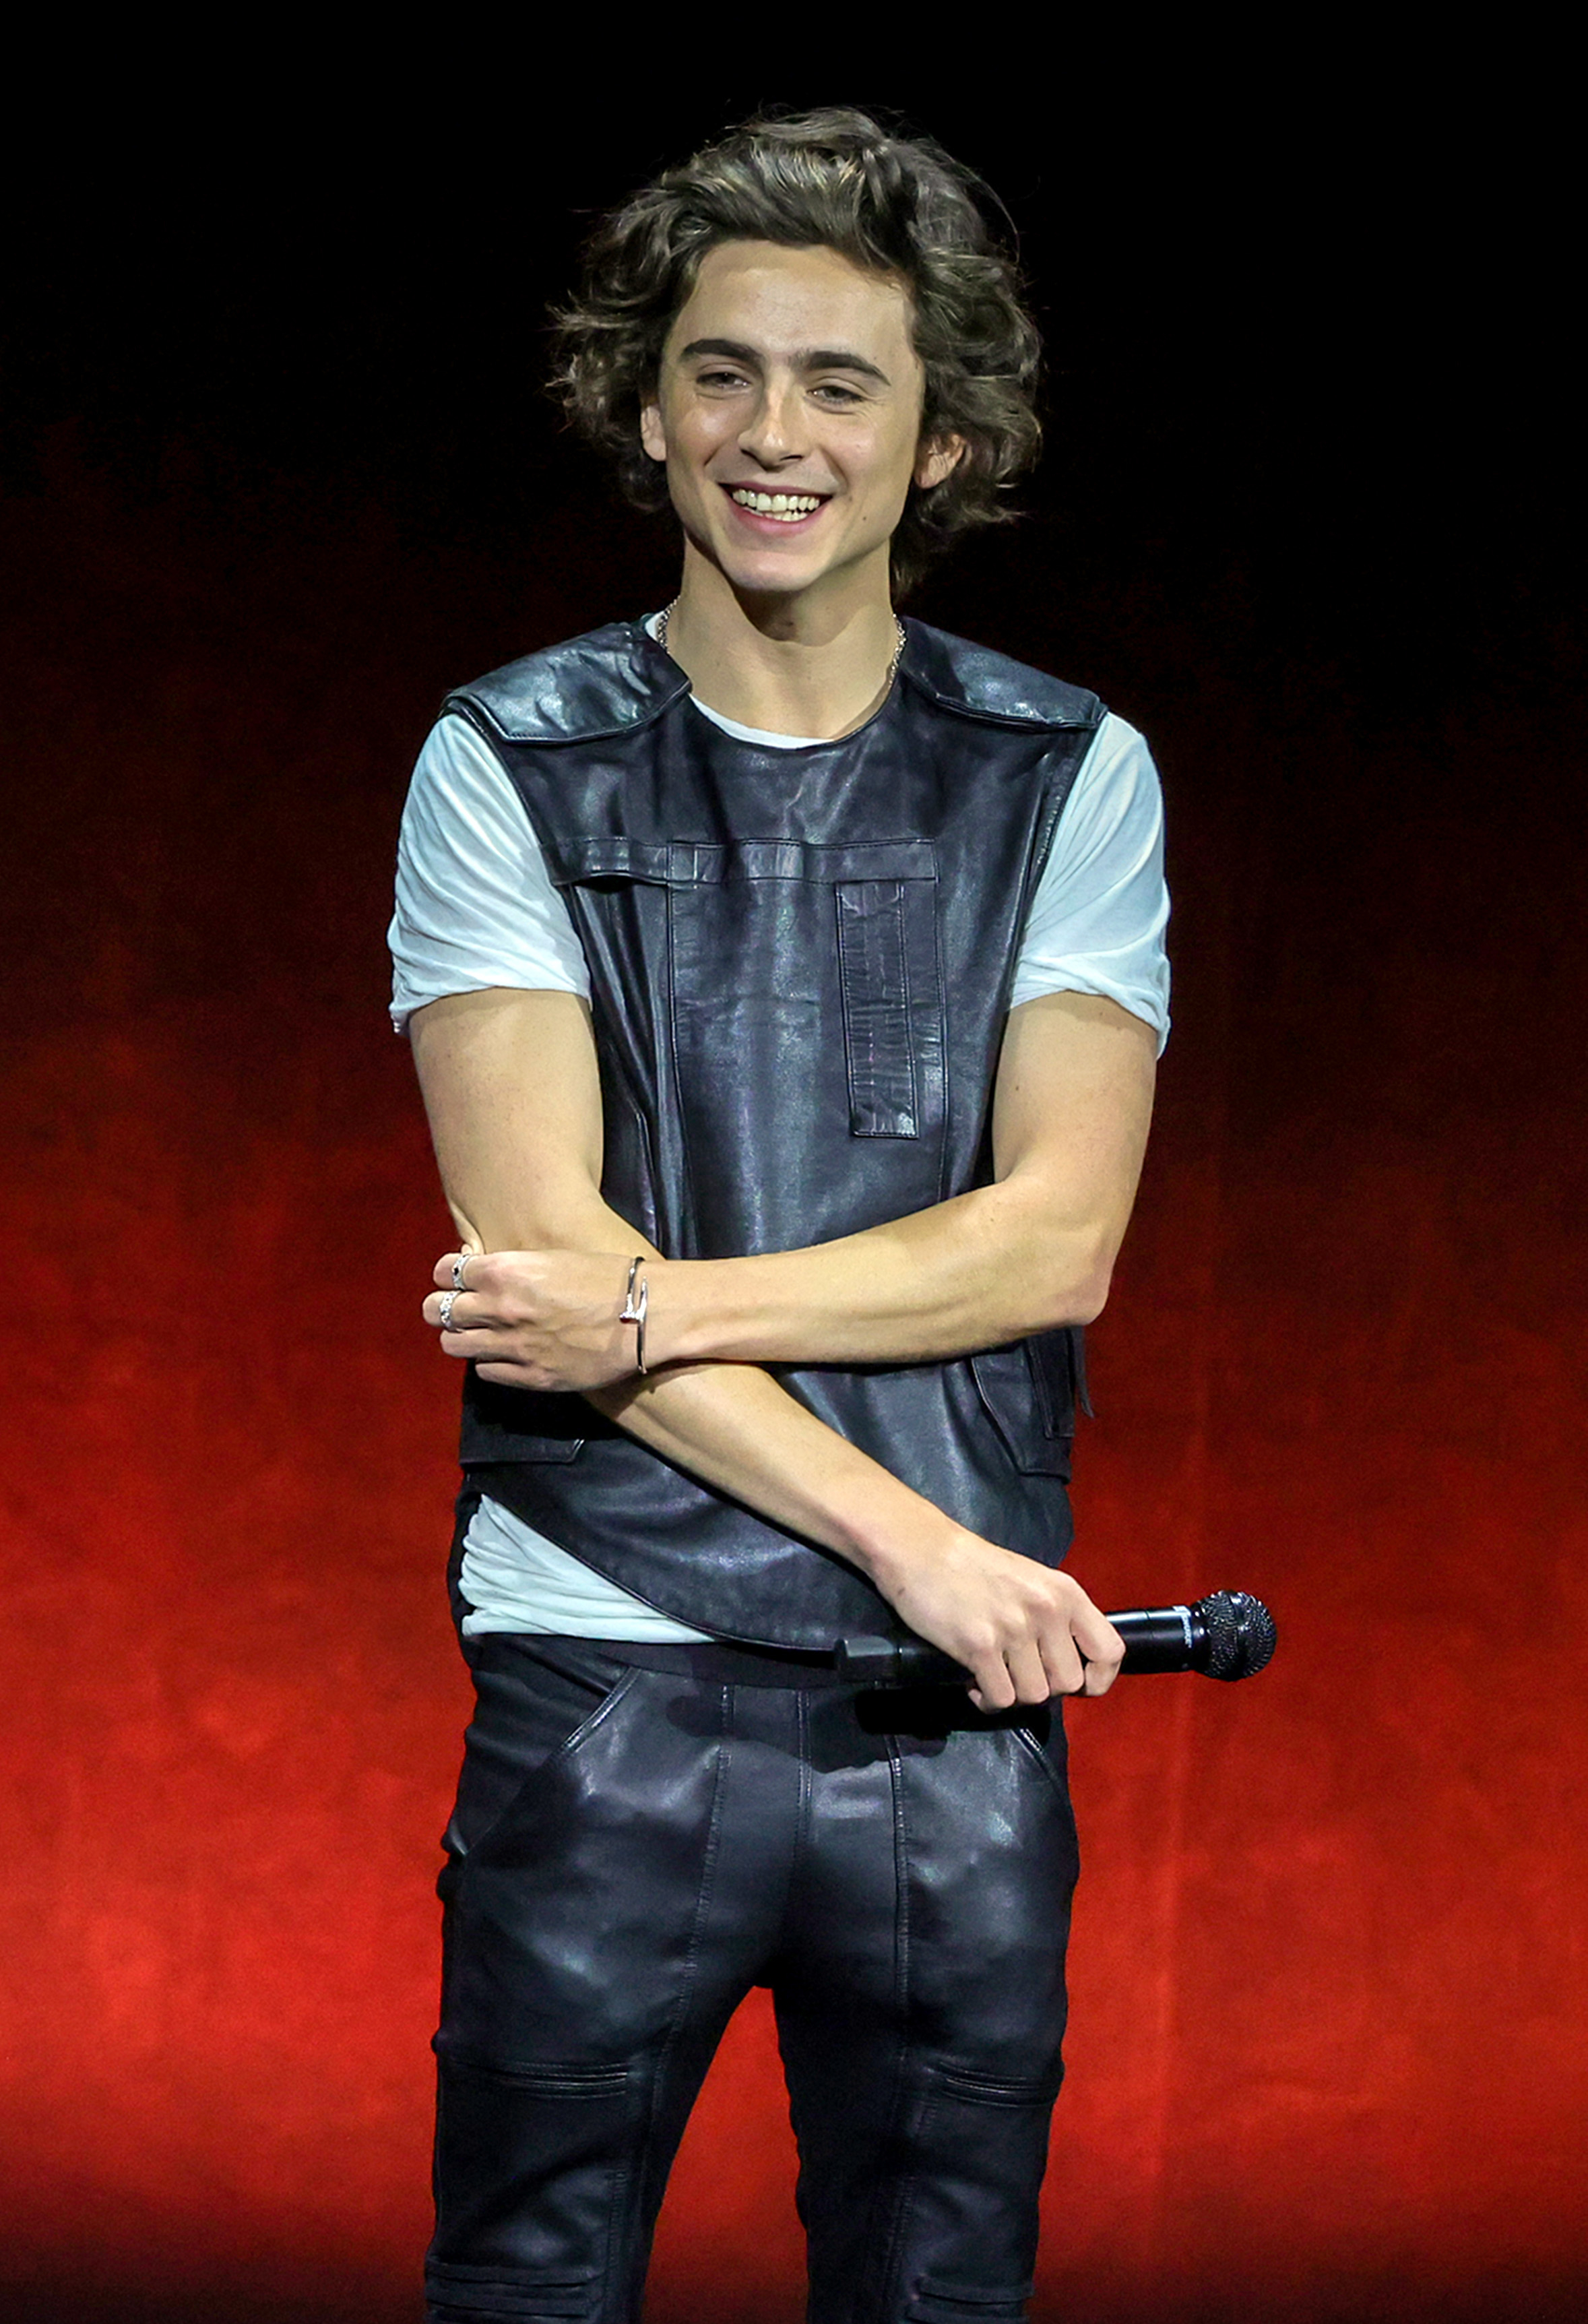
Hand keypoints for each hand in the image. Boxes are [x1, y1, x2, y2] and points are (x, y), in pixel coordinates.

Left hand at [423, 1248, 642, 1391]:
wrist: (645, 1314)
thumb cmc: (606, 1276)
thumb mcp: (551, 1258)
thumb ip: (511, 1268)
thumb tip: (480, 1273)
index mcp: (505, 1271)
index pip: (445, 1272)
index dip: (446, 1274)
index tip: (453, 1278)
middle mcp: (501, 1309)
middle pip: (439, 1311)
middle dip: (442, 1308)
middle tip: (451, 1308)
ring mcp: (514, 1346)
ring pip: (454, 1346)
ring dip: (460, 1337)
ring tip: (473, 1334)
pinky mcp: (531, 1376)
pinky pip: (486, 1372)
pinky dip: (489, 1362)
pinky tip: (504, 1354)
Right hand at [871, 1528, 1124, 1712]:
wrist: (922, 1549)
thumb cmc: (975, 1568)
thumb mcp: (1032, 1580)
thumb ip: (1057, 1616)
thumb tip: (1072, 1663)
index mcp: (1065, 1593)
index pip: (1110, 1651)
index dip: (1099, 1678)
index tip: (1080, 1685)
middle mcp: (1046, 1610)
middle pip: (1068, 1683)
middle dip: (1043, 1686)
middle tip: (1017, 1673)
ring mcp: (1014, 1628)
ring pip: (1034, 1695)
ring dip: (1013, 1694)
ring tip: (993, 1675)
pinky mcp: (979, 1645)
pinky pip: (999, 1698)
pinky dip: (986, 1699)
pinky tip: (973, 1681)